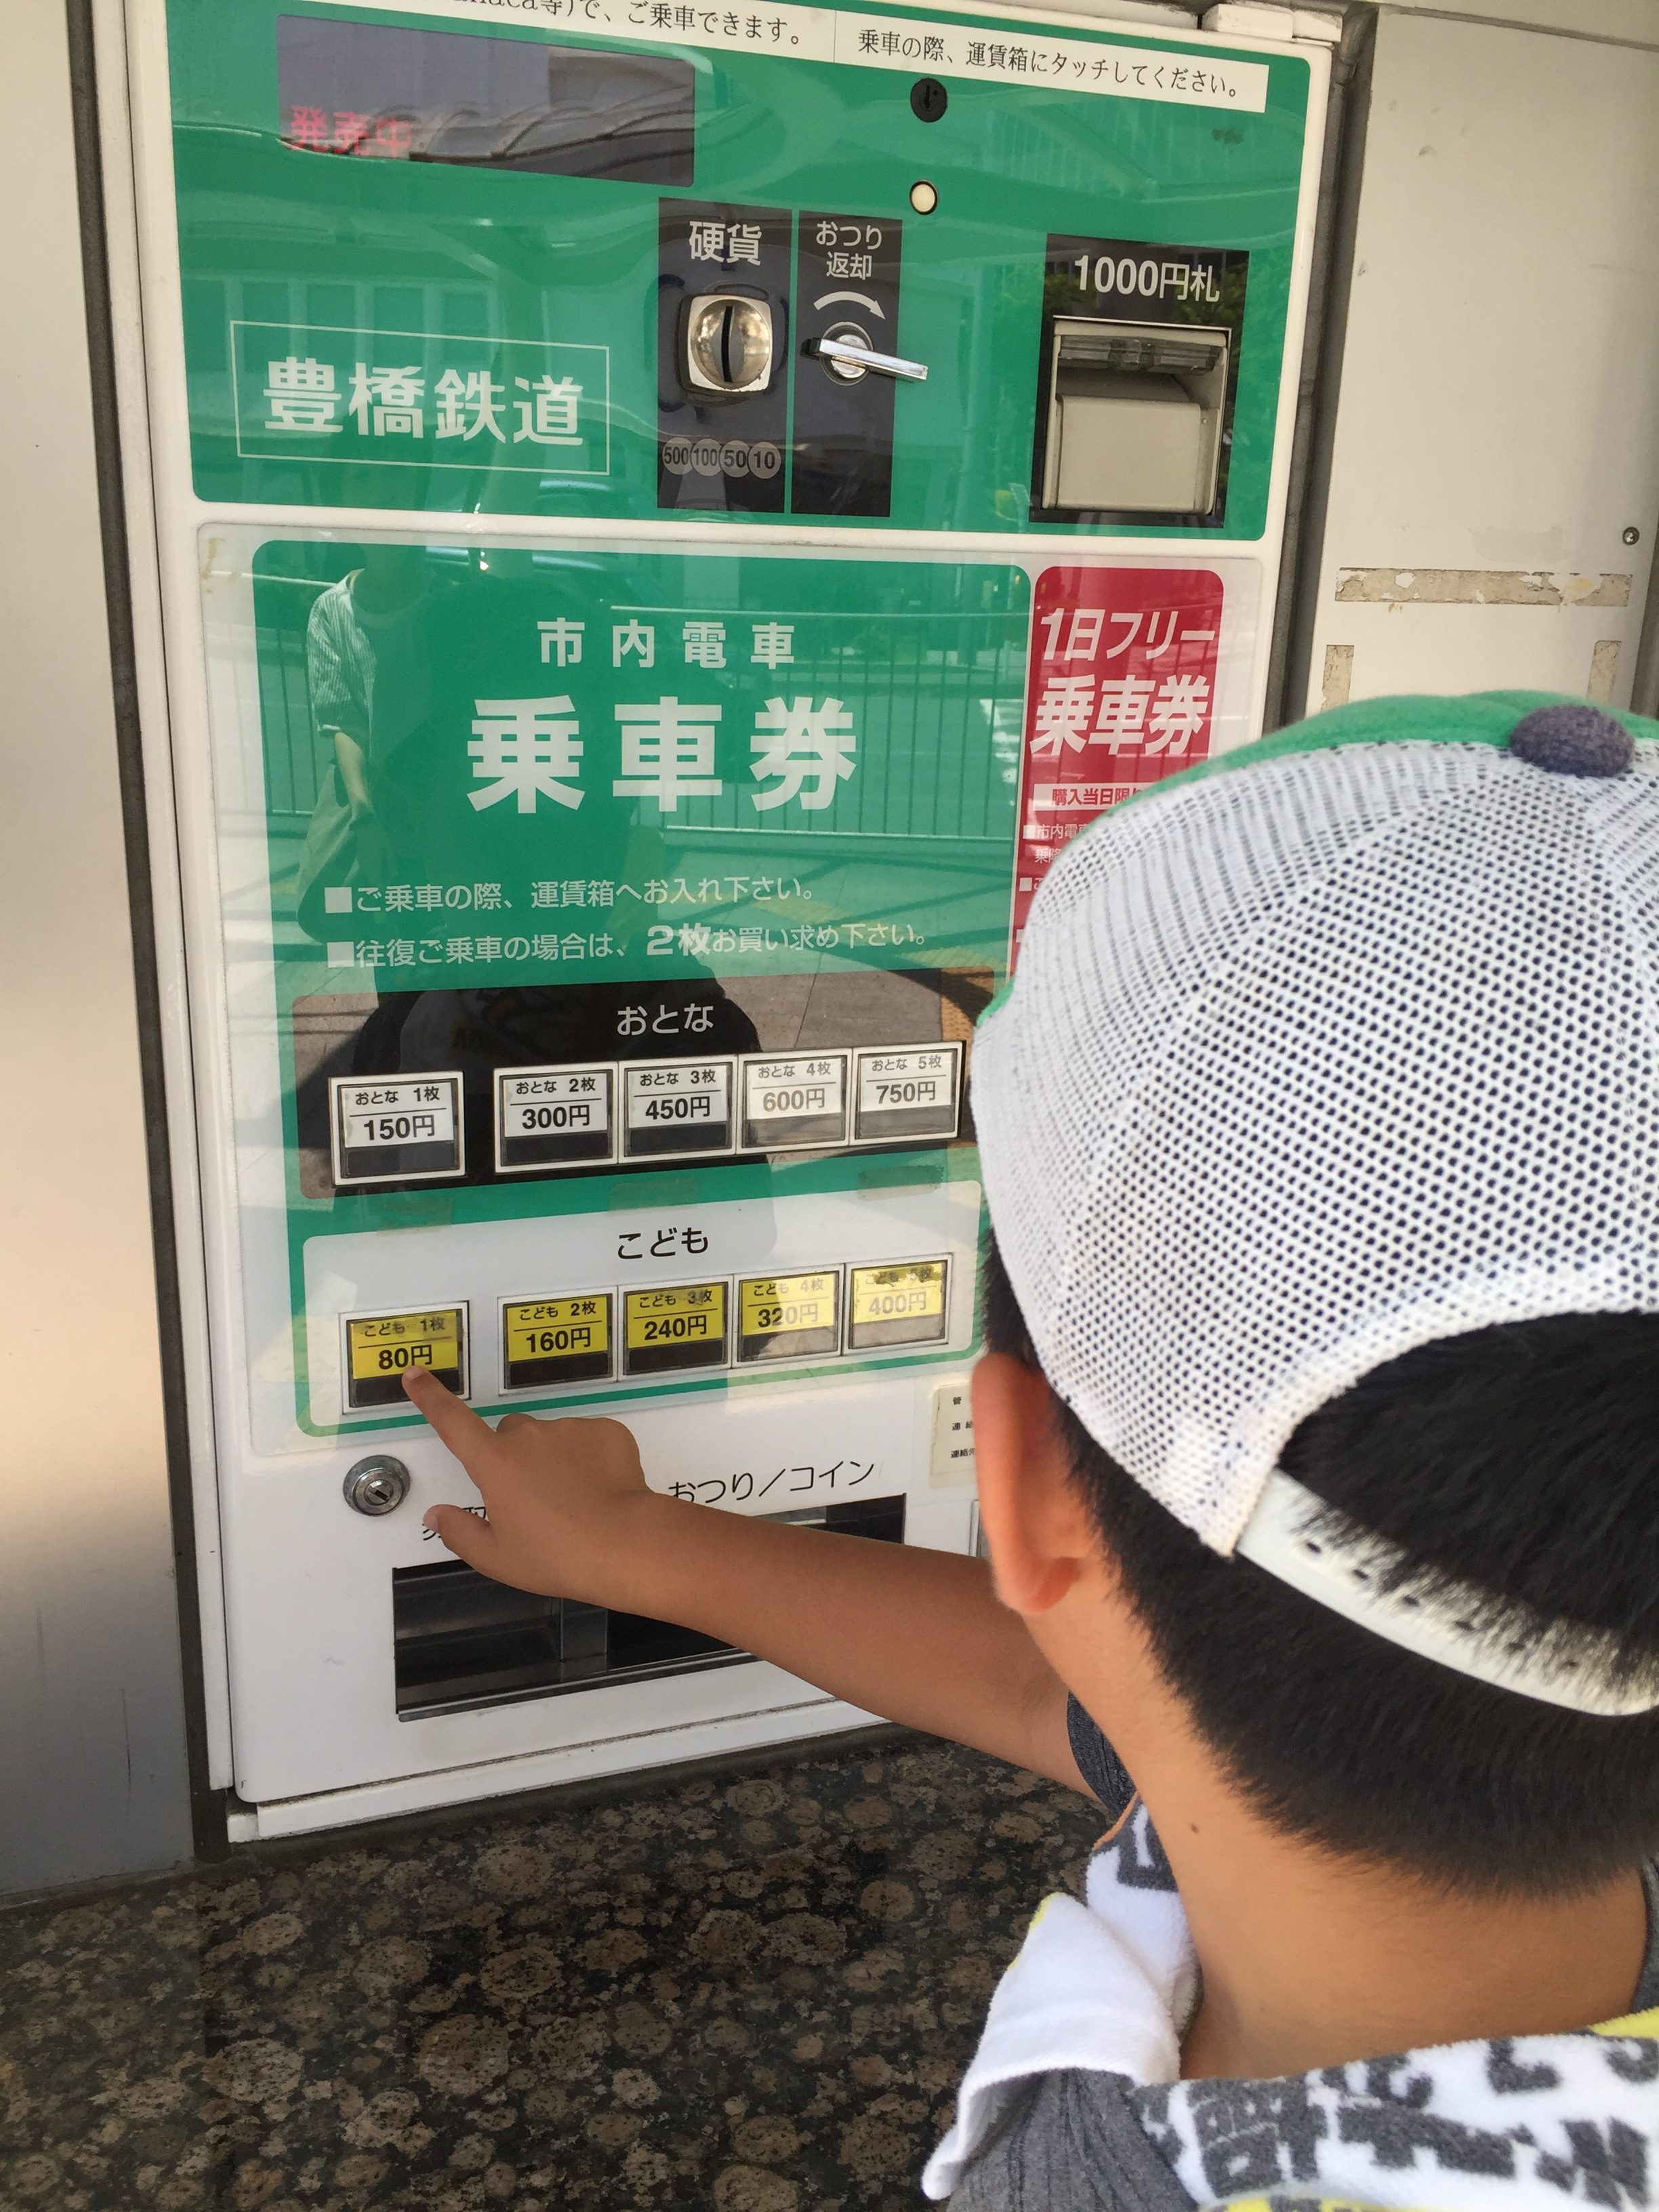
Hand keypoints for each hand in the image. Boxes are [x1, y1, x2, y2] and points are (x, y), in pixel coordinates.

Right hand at [401, 1366, 663, 1602]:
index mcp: (495, 1462)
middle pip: (509, 1435)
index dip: (430, 1396)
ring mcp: (571, 1428)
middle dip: (513, 1459)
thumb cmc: (555, 1556)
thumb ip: (460, 1532)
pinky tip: (602, 1492)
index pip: (452, 1422)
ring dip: (555, 1460)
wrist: (625, 1544)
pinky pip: (589, 1440)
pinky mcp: (607, 1430)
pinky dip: (591, 1460)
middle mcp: (529, 1435)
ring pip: (552, 1438)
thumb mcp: (497, 1557)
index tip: (414, 1373)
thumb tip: (436, 1514)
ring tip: (574, 1502)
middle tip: (532, 1501)